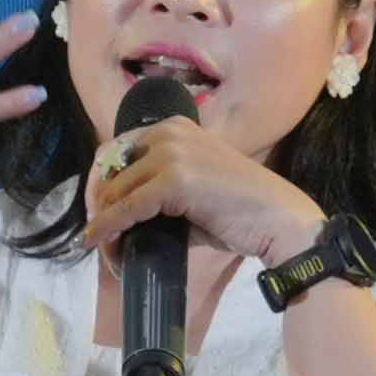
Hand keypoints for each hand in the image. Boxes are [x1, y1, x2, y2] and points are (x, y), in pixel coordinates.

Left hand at [83, 99, 322, 271]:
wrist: (277, 219)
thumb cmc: (240, 210)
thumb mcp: (192, 187)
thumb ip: (157, 189)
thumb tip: (118, 212)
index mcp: (173, 127)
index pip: (116, 149)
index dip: (101, 182)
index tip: (98, 211)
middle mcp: (168, 132)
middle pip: (108, 168)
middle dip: (98, 204)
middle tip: (98, 235)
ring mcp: (170, 153)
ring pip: (114, 191)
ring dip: (103, 223)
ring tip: (105, 248)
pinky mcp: (174, 180)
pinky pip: (126, 207)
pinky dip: (107, 228)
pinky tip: (97, 243)